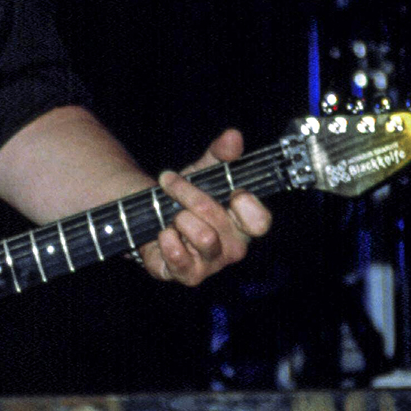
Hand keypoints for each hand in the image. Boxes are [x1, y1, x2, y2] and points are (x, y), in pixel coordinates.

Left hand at [137, 128, 271, 285]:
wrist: (150, 216)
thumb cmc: (186, 196)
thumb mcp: (202, 171)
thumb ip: (220, 155)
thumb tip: (233, 136)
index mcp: (242, 225)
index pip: (260, 222)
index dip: (246, 204)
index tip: (232, 190)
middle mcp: (231, 248)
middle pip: (219, 220)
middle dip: (189, 194)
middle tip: (170, 182)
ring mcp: (209, 265)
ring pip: (204, 238)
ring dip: (178, 218)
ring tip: (170, 215)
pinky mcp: (184, 275)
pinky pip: (178, 258)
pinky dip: (165, 239)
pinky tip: (162, 232)